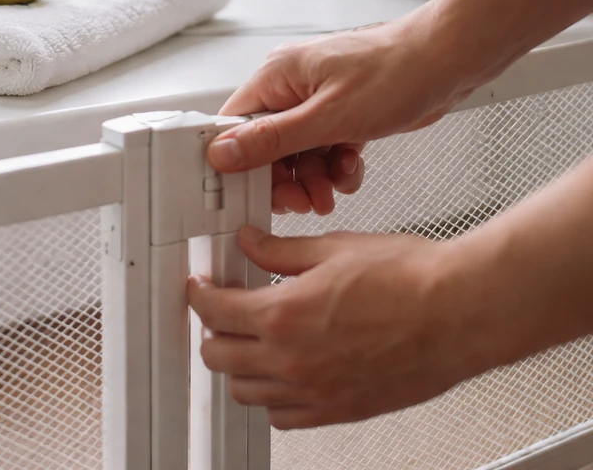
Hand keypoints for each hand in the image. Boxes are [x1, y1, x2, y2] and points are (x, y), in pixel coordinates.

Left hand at [188, 225, 486, 429]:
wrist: (461, 313)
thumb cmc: (411, 280)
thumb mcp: (333, 249)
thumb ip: (280, 251)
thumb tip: (251, 243)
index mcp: (283, 314)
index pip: (213, 311)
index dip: (199, 294)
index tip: (201, 287)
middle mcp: (292, 359)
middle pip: (217, 355)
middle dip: (211, 330)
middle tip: (222, 311)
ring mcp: (314, 391)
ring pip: (244, 391)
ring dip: (237, 366)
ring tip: (249, 342)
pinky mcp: (339, 411)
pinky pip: (283, 418)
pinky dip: (271, 398)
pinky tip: (281, 376)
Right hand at [208, 13, 468, 212]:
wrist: (451, 61)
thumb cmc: (397, 72)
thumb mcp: (328, 118)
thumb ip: (272, 139)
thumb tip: (223, 151)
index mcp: (277, 76)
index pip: (233, 124)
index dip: (237, 161)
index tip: (249, 190)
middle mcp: (292, 86)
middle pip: (265, 144)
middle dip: (284, 177)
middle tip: (302, 199)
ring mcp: (318, 100)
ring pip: (296, 152)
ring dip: (312, 177)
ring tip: (330, 191)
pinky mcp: (342, 112)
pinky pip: (323, 149)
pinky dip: (334, 166)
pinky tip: (349, 171)